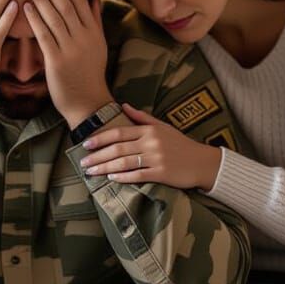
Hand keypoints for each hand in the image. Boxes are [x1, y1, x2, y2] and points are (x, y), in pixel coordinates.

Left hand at [23, 0, 112, 126]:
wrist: (88, 102)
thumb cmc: (90, 73)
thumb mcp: (98, 44)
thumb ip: (94, 18)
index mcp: (93, 32)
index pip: (81, 1)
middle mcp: (84, 38)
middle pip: (67, 6)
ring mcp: (71, 49)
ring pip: (55, 17)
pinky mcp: (57, 61)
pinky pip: (44, 35)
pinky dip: (35, 19)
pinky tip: (25, 7)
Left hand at [78, 103, 222, 190]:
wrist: (202, 162)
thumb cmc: (180, 144)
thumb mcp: (163, 126)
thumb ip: (142, 117)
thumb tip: (123, 105)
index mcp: (149, 130)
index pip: (119, 133)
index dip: (100, 139)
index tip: (86, 144)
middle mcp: (151, 143)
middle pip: (118, 149)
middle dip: (98, 156)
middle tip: (83, 162)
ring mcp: (156, 158)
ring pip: (124, 162)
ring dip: (105, 168)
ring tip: (91, 172)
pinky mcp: (161, 174)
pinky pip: (138, 175)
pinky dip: (123, 177)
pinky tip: (111, 178)